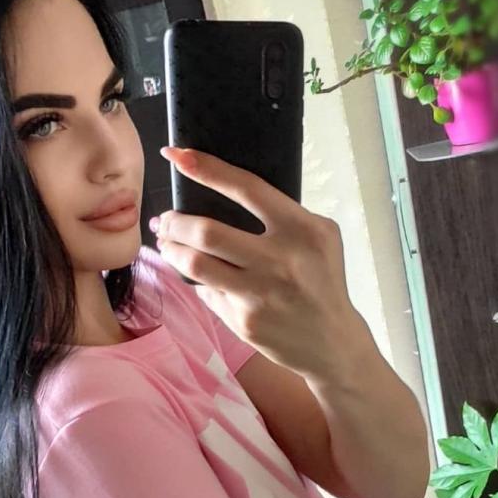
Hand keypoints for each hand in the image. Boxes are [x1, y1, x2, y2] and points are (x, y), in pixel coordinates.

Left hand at [155, 146, 367, 382]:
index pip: (246, 188)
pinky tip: (201, 277)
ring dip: (171, 250)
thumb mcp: (319, 238)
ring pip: (195, 264)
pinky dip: (198, 281)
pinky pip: (206, 292)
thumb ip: (281, 216)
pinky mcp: (245, 321)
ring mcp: (260, 294)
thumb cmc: (322, 282)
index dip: (206, 169)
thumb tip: (220, 197)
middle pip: (207, 232)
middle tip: (165, 220)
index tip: (177, 156)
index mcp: (301, 229)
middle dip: (175, 222)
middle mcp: (280, 260)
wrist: (332, 342)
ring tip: (167, 243)